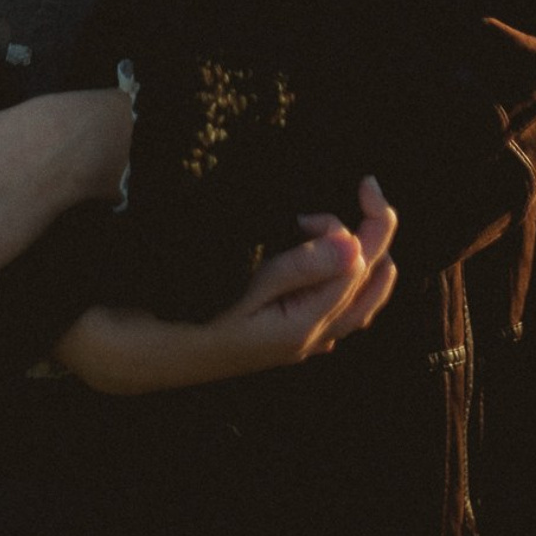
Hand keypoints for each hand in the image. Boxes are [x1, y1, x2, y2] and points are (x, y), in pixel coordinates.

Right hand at [54, 175, 396, 393]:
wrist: (162, 354)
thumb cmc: (198, 315)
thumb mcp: (247, 288)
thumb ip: (300, 268)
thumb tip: (352, 245)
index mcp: (306, 326)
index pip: (361, 266)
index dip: (371, 221)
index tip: (364, 182)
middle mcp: (313, 337)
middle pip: (368, 280)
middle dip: (374, 229)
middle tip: (366, 187)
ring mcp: (305, 340)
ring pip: (361, 298)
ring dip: (363, 253)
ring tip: (330, 219)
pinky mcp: (292, 335)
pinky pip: (342, 311)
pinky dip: (353, 281)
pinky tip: (338, 260)